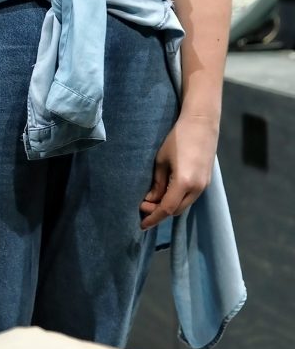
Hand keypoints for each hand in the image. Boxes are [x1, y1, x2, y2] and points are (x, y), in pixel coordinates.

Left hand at [139, 114, 218, 229]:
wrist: (201, 123)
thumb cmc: (177, 138)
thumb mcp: (161, 160)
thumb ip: (157, 183)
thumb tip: (150, 200)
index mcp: (184, 182)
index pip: (166, 208)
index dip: (153, 218)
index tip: (141, 224)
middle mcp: (197, 188)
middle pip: (176, 210)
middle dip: (159, 212)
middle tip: (143, 205)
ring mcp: (204, 185)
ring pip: (184, 205)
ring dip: (169, 206)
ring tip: (152, 199)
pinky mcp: (206, 181)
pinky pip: (190, 197)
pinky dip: (178, 199)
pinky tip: (166, 193)